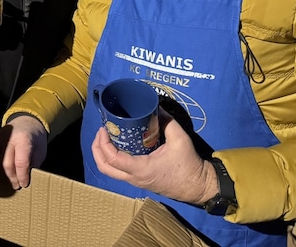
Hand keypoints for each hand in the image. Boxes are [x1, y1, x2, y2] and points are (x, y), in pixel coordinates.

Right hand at [0, 115, 47, 189]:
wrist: (27, 121)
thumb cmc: (36, 139)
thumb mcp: (40, 152)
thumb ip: (32, 165)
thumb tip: (24, 181)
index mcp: (24, 139)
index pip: (21, 163)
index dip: (22, 177)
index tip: (24, 184)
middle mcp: (9, 138)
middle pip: (7, 164)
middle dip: (12, 178)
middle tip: (16, 186)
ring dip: (5, 173)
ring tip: (12, 179)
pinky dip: (0, 165)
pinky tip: (7, 168)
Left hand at [91, 116, 215, 204]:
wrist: (199, 187)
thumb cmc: (189, 165)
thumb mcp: (180, 139)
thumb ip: (167, 122)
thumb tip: (156, 107)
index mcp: (141, 169)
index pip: (112, 158)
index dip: (103, 143)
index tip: (104, 128)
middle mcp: (134, 178)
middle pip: (104, 167)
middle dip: (97, 149)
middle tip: (101, 131)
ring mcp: (136, 181)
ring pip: (110, 171)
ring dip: (102, 154)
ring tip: (106, 137)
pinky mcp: (139, 180)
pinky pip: (118, 172)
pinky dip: (112, 159)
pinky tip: (118, 145)